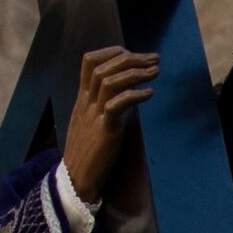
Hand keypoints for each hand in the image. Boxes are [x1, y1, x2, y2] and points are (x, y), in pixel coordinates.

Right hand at [57, 42, 154, 205]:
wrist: (76, 180)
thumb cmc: (88, 153)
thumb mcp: (93, 122)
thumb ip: (105, 105)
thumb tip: (126, 93)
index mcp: (82, 98)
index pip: (89, 62)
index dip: (112, 52)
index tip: (134, 53)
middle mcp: (86, 103)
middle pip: (103, 67)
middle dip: (131, 58)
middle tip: (154, 58)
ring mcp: (93, 116)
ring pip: (108, 81)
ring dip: (135, 72)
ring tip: (156, 71)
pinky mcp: (104, 131)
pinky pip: (116, 105)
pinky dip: (135, 95)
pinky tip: (150, 93)